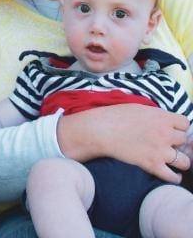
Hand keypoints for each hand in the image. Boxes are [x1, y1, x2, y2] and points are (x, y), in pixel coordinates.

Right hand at [59, 104, 189, 183]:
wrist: (100, 130)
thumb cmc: (114, 116)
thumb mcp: (138, 108)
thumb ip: (155, 114)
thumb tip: (164, 120)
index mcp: (161, 117)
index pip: (185, 123)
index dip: (179, 127)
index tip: (172, 129)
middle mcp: (165, 134)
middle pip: (185, 141)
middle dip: (178, 143)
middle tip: (168, 144)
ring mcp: (160, 151)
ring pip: (185, 161)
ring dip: (179, 161)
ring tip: (172, 160)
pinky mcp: (152, 165)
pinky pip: (173, 177)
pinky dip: (173, 176)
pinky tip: (169, 173)